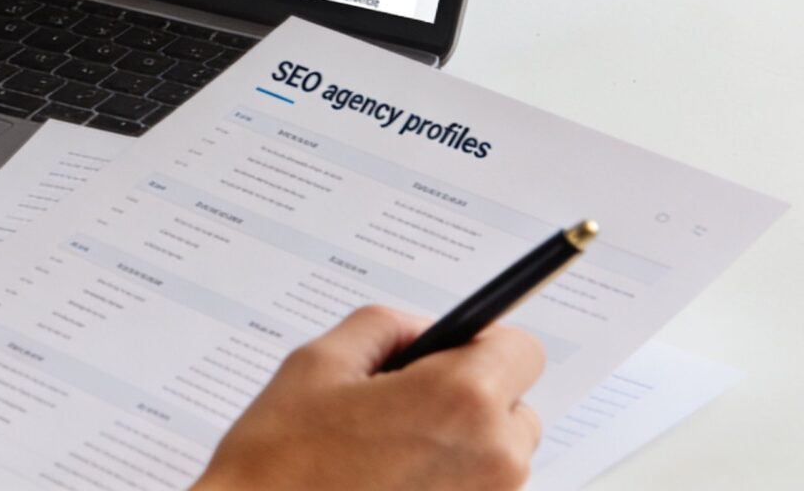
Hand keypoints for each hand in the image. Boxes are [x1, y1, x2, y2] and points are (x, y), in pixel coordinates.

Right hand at [192, 308, 543, 490]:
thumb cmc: (281, 460)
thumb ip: (384, 328)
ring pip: (499, 459)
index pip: (522, 350)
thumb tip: (422, 332)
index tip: (453, 353)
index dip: (483, 345)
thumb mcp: (319, 363)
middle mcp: (491, 458)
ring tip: (389, 454)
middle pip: (515, 409)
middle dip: (471, 401)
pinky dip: (446, 484)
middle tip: (405, 408)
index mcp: (459, 399)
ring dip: (461, 448)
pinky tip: (391, 483)